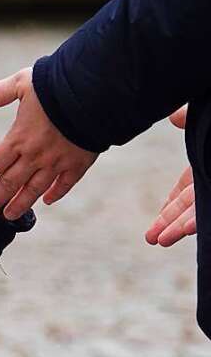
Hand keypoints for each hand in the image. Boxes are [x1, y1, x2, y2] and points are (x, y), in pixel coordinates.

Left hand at [0, 67, 97, 219]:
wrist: (96, 90)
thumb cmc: (57, 83)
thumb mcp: (22, 83)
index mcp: (19, 138)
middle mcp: (35, 155)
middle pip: (9, 183)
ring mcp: (57, 162)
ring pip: (34, 189)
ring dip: (20, 204)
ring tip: (9, 216)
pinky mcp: (78, 163)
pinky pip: (65, 184)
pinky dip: (56, 193)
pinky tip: (47, 201)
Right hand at [145, 106, 194, 246]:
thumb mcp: (208, 120)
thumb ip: (191, 118)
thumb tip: (173, 115)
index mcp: (208, 165)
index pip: (186, 190)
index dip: (172, 206)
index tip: (160, 220)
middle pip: (188, 206)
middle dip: (169, 223)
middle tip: (152, 239)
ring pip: (197, 213)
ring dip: (178, 228)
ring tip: (159, 241)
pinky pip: (210, 211)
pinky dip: (198, 221)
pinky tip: (187, 229)